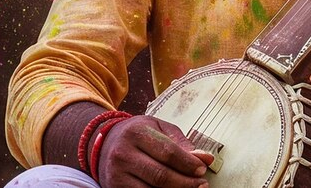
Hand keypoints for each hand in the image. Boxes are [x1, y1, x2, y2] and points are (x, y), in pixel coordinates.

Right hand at [98, 115, 214, 187]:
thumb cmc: (137, 135)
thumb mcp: (158, 128)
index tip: (202, 169)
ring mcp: (117, 173)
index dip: (188, 163)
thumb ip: (182, 142)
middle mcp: (124, 153)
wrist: (104, 143)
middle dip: (186, 183)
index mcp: (137, 133)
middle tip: (201, 184)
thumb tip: (206, 157)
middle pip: (161, 175)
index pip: (168, 152)